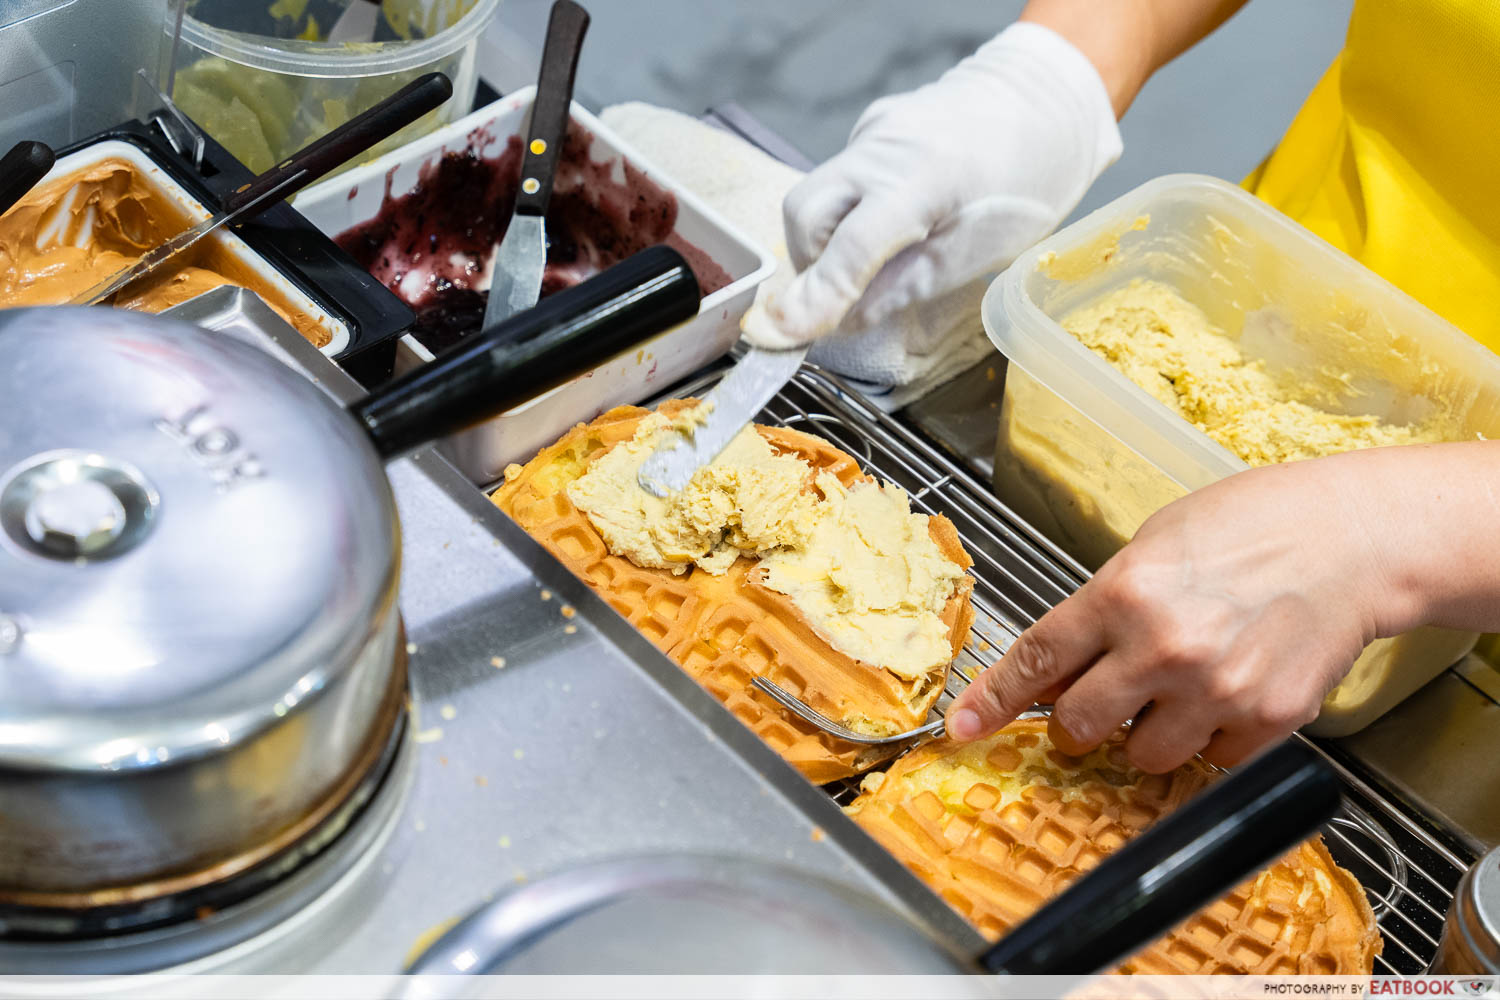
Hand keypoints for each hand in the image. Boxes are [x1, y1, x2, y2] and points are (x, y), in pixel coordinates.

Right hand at [741, 21, 1121, 349]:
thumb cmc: (1026, 183)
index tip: (779, 335)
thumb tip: (842, 322)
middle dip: (811, 265)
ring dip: (824, 241)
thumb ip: (902, 287)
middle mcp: (885, 146)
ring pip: (814, 196)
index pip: (850, 247)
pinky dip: (847, 211)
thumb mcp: (976, 253)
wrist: (1046, 99)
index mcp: (923, 180)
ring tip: (872, 256)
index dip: (815, 297)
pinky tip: (890, 213)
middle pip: (805, 213)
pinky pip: (839, 178)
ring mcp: (872, 130)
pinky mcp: (870, 125)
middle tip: (844, 294)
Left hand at [947, 454, 1413, 772]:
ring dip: (1148, 732)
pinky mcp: (1266, 721)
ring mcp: (1215, 691)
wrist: (1352, 540)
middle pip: (1080, 726)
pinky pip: (1211, 761)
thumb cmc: (1253, 525)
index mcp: (1121, 593)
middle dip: (1081, 719)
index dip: (992, 702)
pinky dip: (1211, 738)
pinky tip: (1229, 690)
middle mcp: (1161, 648)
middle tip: (1103, 697)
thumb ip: (1103, 607)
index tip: (962, 728)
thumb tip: (1064, 665)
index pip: (1036, 662)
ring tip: (1182, 684)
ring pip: (1143, 755)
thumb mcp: (1153, 544)